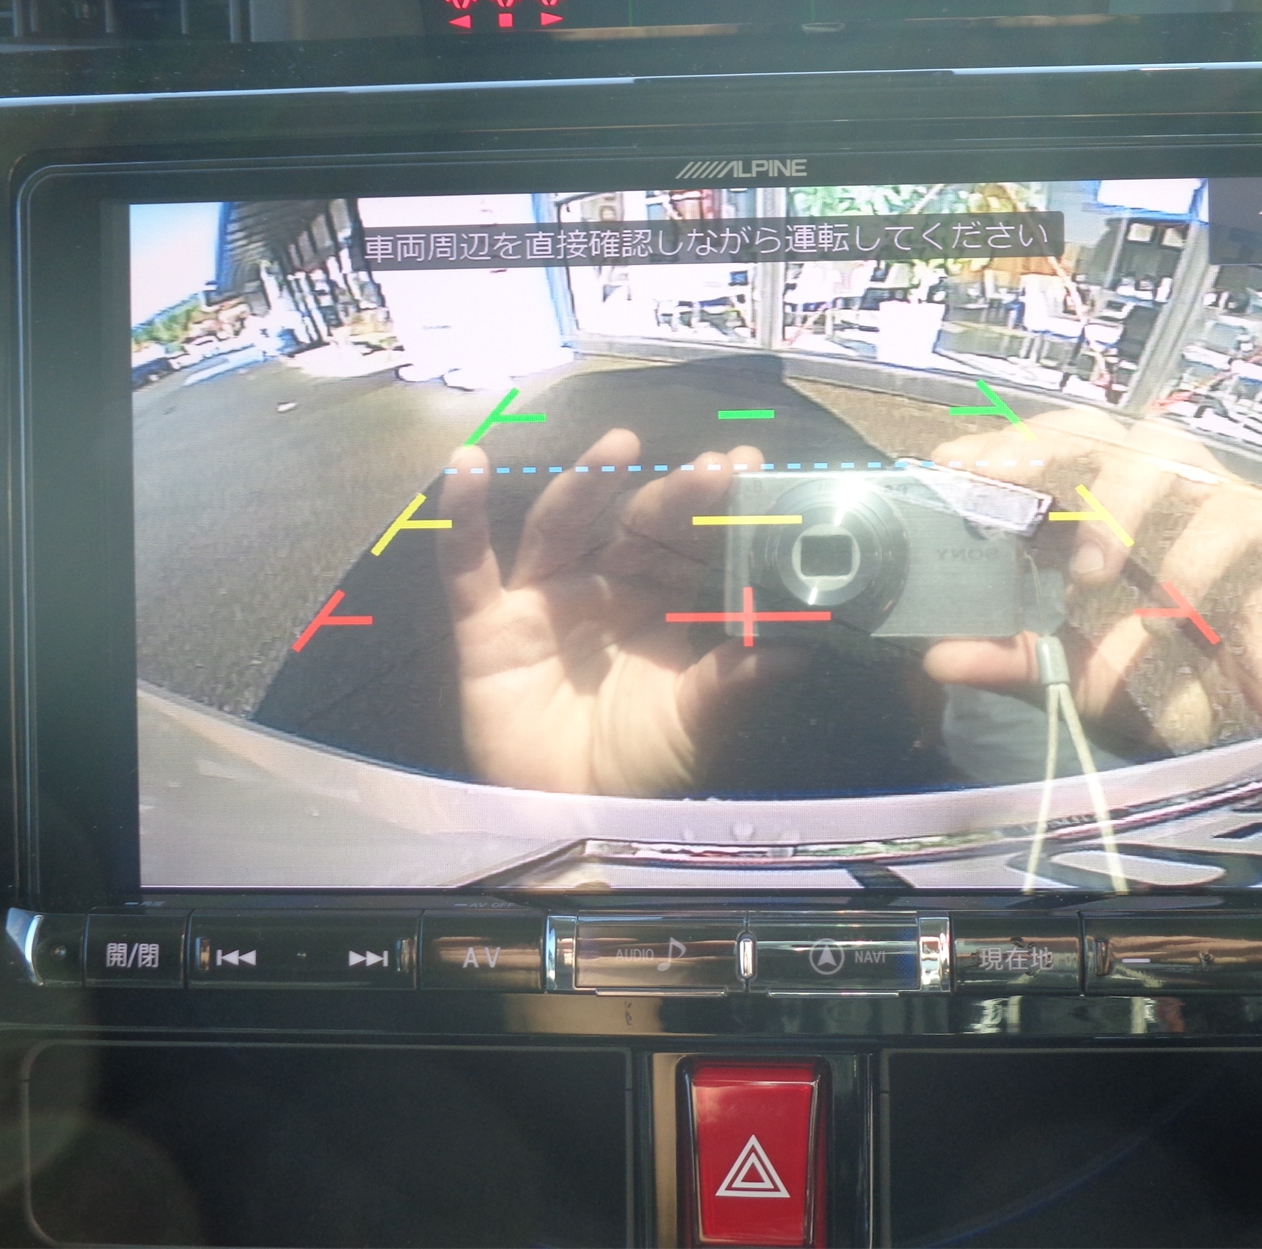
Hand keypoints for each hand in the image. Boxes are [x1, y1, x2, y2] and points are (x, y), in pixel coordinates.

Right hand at [438, 428, 804, 795]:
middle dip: (673, 494)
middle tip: (713, 468)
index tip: (749, 468)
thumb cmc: (638, 764)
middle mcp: (605, 585)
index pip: (692, 540)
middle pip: (636, 523)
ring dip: (587, 482)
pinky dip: (461, 514)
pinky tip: (468, 464)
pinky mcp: (489, 621)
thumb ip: (735, 680)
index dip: (718, 507)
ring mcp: (545, 596)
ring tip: (621, 446)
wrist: (567, 815)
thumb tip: (800, 649)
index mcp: (662, 601)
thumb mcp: (694, 720)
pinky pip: (467, 563)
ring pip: (563, 523)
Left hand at [924, 408, 1261, 749]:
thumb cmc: (1165, 676)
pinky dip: (1189, 564)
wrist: (1260, 724)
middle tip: (998, 479)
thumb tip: (936, 657)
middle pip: (1094, 428)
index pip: (1044, 450)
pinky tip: (1166, 615)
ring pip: (1161, 452)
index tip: (950, 465)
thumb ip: (1011, 656)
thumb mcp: (1073, 670)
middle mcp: (1151, 483)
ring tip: (1089, 572)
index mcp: (1097, 504)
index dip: (999, 449)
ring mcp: (1213, 494)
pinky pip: (1230, 518)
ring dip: (1115, 505)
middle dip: (1040, 447)